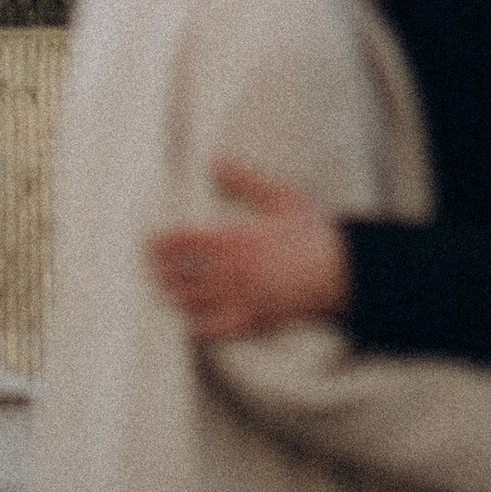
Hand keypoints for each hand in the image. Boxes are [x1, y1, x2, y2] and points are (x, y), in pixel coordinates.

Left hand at [149, 167, 347, 335]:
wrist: (343, 272)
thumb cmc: (314, 232)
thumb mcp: (280, 196)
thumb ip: (244, 180)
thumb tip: (215, 163)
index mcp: (236, 239)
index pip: (184, 242)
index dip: (161, 244)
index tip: (147, 242)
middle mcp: (234, 272)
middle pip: (183, 274)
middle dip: (161, 271)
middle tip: (147, 267)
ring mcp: (243, 299)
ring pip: (194, 302)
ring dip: (174, 295)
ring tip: (160, 290)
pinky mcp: (255, 321)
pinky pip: (217, 328)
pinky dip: (198, 325)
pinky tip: (189, 321)